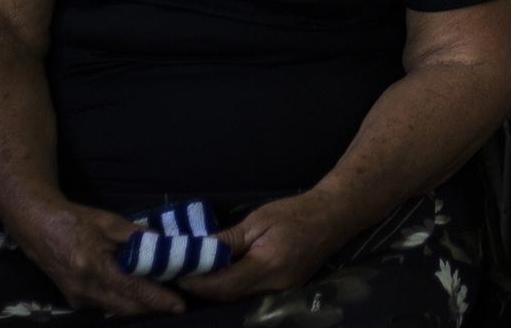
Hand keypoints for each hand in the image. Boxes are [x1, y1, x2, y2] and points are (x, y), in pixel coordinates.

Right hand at [1, 197, 184, 316]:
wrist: (38, 227)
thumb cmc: (74, 221)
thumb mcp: (108, 222)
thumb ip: (136, 235)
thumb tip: (164, 243)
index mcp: (94, 267)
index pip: (133, 289)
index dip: (158, 299)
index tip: (179, 304)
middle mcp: (85, 289)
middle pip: (127, 307)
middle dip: (152, 306)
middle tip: (176, 300)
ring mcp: (78, 298)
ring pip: (117, 309)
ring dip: (139, 305)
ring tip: (161, 295)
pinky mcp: (74, 300)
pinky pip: (106, 306)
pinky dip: (123, 301)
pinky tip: (136, 292)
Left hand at [180, 192, 356, 303]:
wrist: (333, 216)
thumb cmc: (295, 212)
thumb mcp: (258, 220)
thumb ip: (228, 239)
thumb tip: (198, 250)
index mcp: (267, 265)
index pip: (223, 284)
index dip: (197, 282)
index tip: (176, 273)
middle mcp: (274, 286)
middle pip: (228, 296)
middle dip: (202, 289)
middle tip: (179, 274)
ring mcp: (281, 291)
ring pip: (239, 298)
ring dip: (216, 289)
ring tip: (195, 274)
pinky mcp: (285, 290)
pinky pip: (251, 293)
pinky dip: (233, 287)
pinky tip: (221, 275)